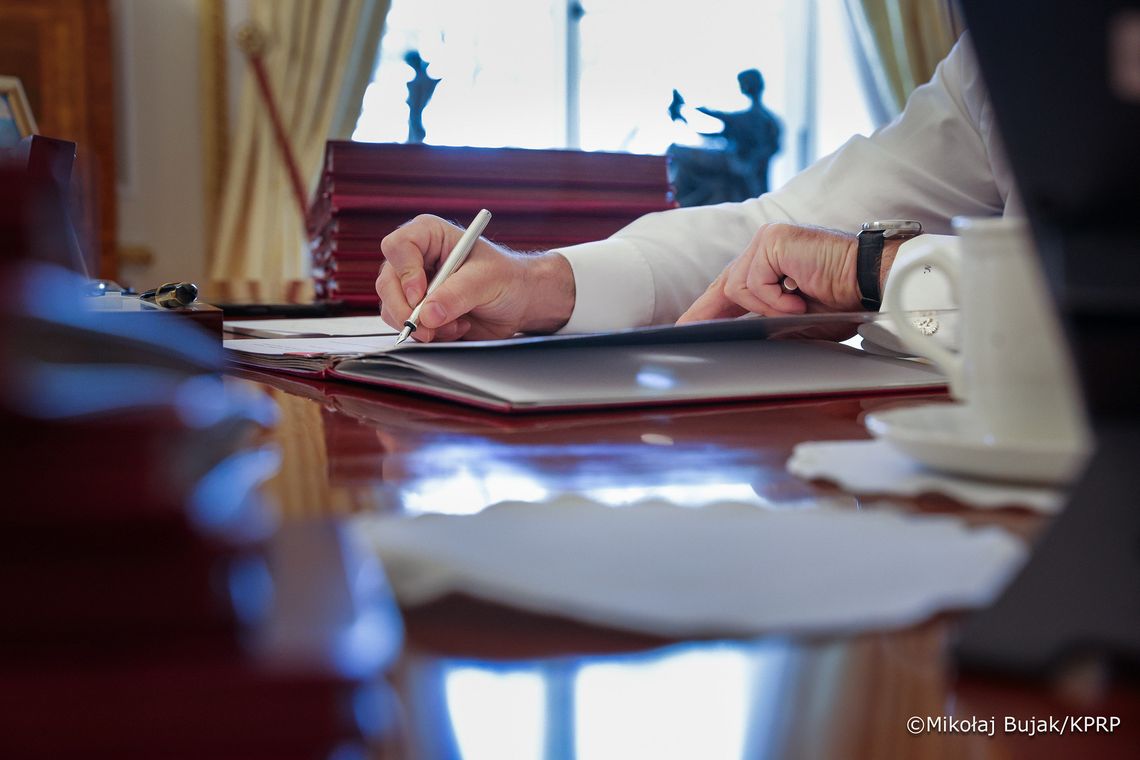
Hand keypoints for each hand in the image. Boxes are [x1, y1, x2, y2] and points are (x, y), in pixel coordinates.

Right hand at [376, 214, 574, 341]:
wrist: (519, 302)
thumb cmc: (507, 279)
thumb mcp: (487, 281)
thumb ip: (457, 295)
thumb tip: (427, 315)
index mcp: (429, 235)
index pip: (399, 246)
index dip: (405, 272)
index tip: (420, 295)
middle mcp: (416, 259)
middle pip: (387, 281)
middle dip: (405, 309)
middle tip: (427, 329)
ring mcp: (413, 287)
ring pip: (392, 308)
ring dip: (422, 326)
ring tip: (457, 324)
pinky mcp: (418, 311)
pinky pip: (405, 327)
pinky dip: (429, 335)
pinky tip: (455, 328)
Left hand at [677, 223, 862, 323]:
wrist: (870, 284)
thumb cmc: (844, 300)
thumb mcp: (796, 320)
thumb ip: (767, 322)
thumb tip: (736, 337)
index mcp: (772, 264)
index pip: (732, 286)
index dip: (708, 308)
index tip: (687, 325)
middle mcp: (766, 246)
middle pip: (726, 284)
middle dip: (708, 311)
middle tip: (687, 330)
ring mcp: (768, 240)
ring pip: (738, 287)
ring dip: (767, 307)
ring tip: (797, 308)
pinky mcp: (773, 240)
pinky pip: (753, 282)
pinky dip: (773, 299)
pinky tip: (798, 299)